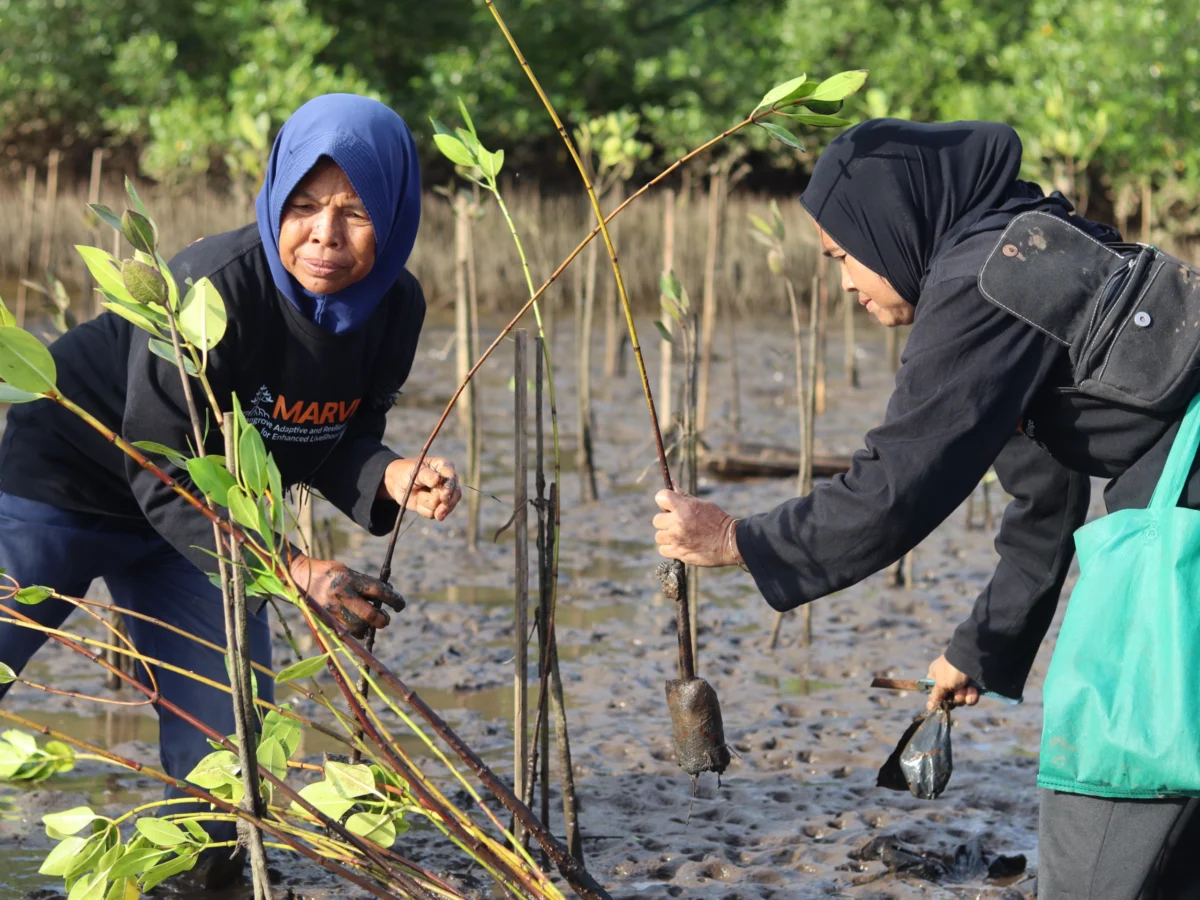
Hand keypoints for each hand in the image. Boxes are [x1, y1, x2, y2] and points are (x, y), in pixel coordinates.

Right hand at [289, 555, 404, 637]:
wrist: (299, 577)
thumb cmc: (329, 572)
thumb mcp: (348, 572)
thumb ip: (365, 584)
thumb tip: (387, 595)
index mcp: (349, 579)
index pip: (378, 591)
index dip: (394, 599)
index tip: (400, 605)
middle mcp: (341, 596)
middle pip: (370, 616)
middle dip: (383, 619)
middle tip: (387, 617)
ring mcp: (333, 610)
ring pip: (359, 628)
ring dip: (369, 626)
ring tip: (370, 619)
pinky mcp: (327, 620)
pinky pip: (347, 632)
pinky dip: (357, 631)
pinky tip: (358, 624)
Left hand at [382, 457, 460, 520]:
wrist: (396, 482)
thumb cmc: (407, 471)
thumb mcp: (415, 470)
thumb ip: (426, 475)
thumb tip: (437, 480)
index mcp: (444, 467)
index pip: (452, 478)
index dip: (449, 488)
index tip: (443, 497)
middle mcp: (447, 482)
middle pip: (455, 495)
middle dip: (445, 504)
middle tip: (438, 512)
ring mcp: (443, 495)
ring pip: (443, 507)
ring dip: (427, 503)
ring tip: (418, 494)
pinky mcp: (436, 507)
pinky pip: (433, 513)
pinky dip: (423, 509)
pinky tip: (417, 501)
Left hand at [652, 489, 739, 567]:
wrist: (729, 542)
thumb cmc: (716, 520)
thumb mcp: (701, 504)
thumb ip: (683, 496)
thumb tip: (672, 482)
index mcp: (684, 507)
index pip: (660, 497)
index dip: (663, 499)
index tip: (669, 504)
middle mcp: (678, 522)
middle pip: (657, 519)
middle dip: (666, 520)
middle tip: (677, 523)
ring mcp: (677, 539)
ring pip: (659, 536)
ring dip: (667, 535)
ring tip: (679, 535)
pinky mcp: (678, 553)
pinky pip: (662, 549)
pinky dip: (669, 548)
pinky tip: (679, 544)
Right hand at [926, 654, 979, 710]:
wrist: (971, 661)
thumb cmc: (951, 671)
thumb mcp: (940, 684)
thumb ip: (935, 696)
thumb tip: (929, 707)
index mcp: (936, 676)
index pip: (933, 692)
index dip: (936, 699)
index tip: (939, 705)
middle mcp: (947, 680)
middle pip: (948, 699)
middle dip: (952, 698)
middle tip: (954, 695)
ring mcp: (960, 683)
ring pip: (960, 700)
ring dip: (963, 696)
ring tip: (965, 688)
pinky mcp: (972, 686)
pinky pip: (970, 698)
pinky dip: (971, 695)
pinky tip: (972, 689)